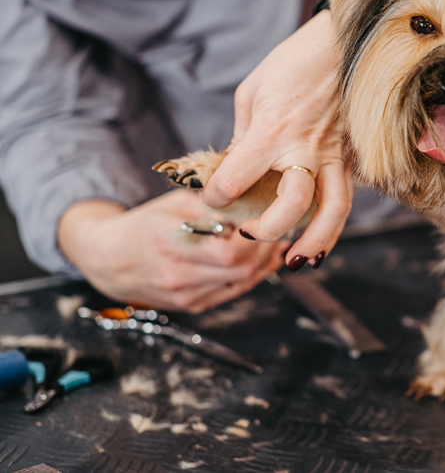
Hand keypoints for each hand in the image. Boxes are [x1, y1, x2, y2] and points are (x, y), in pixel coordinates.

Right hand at [59, 190, 287, 312]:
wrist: (106, 259)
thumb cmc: (144, 224)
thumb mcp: (173, 203)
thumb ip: (211, 202)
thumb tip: (253, 196)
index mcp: (171, 242)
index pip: (230, 250)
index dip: (257, 237)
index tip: (270, 218)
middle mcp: (177, 274)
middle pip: (241, 269)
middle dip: (267, 249)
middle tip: (281, 230)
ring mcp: (184, 295)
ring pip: (241, 283)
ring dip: (265, 264)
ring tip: (277, 244)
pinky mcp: (190, 305)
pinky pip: (231, 293)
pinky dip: (251, 278)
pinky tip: (262, 261)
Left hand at [201, 10, 352, 267]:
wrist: (345, 41)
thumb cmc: (294, 62)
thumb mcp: (252, 93)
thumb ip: (244, 137)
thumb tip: (237, 168)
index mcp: (270, 131)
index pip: (234, 180)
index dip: (215, 196)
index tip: (213, 197)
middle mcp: (305, 149)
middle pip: (289, 208)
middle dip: (264, 229)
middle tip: (247, 233)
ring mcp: (335, 155)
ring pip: (331, 212)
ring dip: (313, 242)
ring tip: (295, 260)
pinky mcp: (354, 157)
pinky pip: (346, 198)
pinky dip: (334, 224)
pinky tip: (320, 238)